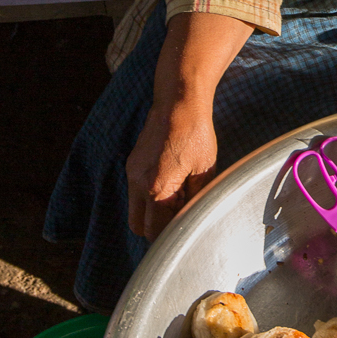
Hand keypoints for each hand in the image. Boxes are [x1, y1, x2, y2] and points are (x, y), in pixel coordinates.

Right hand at [126, 96, 217, 240]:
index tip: (185, 228)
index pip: (154, 231)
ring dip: (152, 211)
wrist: (177, 103)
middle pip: (138, 226)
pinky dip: (149, 196)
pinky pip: (136, 191)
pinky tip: (170, 181)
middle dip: (156, 228)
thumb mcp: (204, 170)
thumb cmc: (194, 134)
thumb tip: (193, 217)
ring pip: (135, 208)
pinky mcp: (132, 164)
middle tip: (180, 215)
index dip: (170, 235)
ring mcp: (131, 173)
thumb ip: (195, 199)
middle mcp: (137, 183)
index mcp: (156, 188)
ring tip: (178, 194)